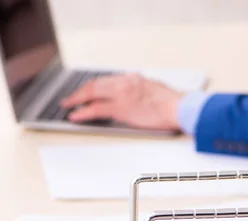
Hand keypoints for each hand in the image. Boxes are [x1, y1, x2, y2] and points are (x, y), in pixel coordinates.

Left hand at [60, 74, 182, 129]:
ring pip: (92, 93)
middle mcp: (125, 82)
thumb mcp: (154, 89)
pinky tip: (75, 115)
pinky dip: (83, 112)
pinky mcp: (120, 108)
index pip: (107, 80)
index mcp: (133, 78)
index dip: (93, 86)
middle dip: (80, 91)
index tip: (87, 90)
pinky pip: (96, 109)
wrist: (178, 108)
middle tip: (71, 98)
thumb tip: (136, 97)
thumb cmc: (172, 103)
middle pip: (95, 84)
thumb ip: (141, 90)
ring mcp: (121, 94)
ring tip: (68, 105)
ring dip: (77, 99)